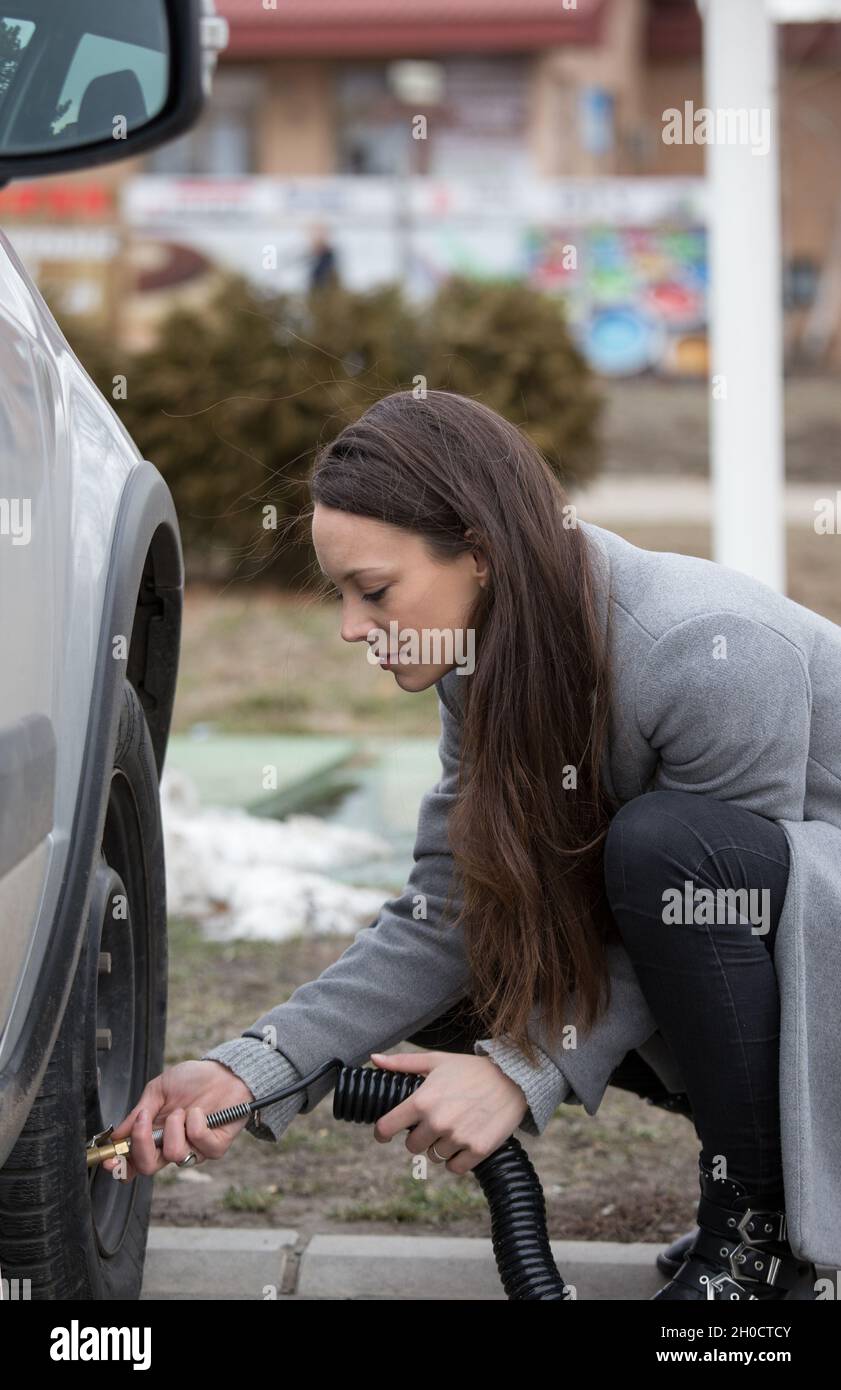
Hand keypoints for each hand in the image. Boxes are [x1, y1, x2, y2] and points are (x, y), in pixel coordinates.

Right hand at [98, 1060, 254, 1180]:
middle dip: (142, 1145)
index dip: (120, 1165)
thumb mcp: (159, 1090)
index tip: (110, 1160)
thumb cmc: (192, 1080)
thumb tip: (116, 1135)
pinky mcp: (215, 1147)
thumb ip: (138, 1113)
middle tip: (144, 1122)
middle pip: (148, 1167)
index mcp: (155, 1136)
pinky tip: (200, 1111)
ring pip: (174, 1154)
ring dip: (174, 1127)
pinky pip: (199, 1142)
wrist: (224, 1072)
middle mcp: (172, 1146)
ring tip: (182, 1111)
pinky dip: (196, 1122)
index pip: (134, 1162)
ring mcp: (194, 1149)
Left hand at [369, 1050, 528, 1174]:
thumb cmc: (471, 1069)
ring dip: (440, 1147)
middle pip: (412, 1146)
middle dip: (420, 1136)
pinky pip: (455, 1168)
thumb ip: (402, 1064)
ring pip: (434, 1157)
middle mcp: (437, 1122)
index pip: (387, 1128)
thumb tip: (374, 1059)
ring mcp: (458, 1138)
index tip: (384, 1134)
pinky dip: (457, 1159)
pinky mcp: (478, 1150)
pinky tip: (465, 1142)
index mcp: (422, 1100)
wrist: (513, 1078)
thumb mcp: (436, 1061)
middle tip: (435, 1122)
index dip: (382, 1132)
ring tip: (455, 1127)